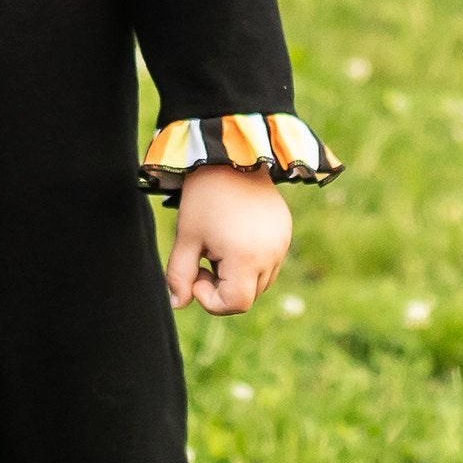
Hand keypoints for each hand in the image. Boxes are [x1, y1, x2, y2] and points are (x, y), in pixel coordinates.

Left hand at [165, 166, 291, 314]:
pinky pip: (270, 262)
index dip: (211, 299)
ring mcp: (282, 243)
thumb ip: (179, 275)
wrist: (230, 157)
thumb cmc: (204, 197)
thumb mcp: (187, 237)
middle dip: (223, 287)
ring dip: (238, 275)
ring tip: (220, 245)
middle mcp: (271, 254)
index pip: (235, 304)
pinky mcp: (286, 232)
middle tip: (205, 257)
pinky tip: (234, 236)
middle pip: (248, 295)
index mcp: (246, 257)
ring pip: (261, 281)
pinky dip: (252, 261)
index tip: (197, 273)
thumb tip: (177, 304)